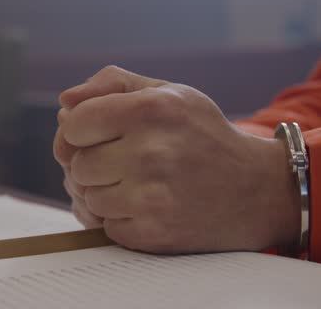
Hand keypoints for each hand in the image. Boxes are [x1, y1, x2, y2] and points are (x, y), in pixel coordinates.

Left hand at [53, 66, 298, 253]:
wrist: (256, 189)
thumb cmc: (202, 134)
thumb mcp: (168, 93)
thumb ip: (111, 85)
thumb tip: (64, 104)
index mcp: (150, 110)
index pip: (75, 124)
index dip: (81, 130)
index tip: (99, 133)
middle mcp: (150, 153)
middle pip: (76, 164)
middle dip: (93, 163)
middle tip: (123, 160)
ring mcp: (152, 198)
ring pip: (88, 198)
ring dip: (104, 193)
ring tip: (137, 183)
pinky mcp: (154, 234)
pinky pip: (106, 227)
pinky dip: (120, 218)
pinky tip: (146, 205)